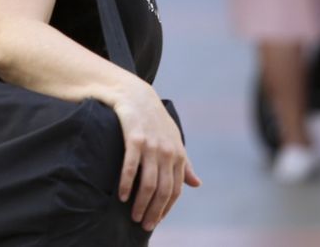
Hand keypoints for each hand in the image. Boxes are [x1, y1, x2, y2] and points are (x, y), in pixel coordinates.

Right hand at [111, 79, 199, 231]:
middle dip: (154, 211)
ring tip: (133, 216)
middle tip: (144, 225)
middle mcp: (167, 152)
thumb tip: (197, 184)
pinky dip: (127, 184)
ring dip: (141, 203)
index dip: (166, 208)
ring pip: (148, 183)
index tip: (156, 220)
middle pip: (163, 190)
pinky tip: (122, 196)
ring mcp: (151, 146)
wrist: (135, 94)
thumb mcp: (173, 140)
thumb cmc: (154, 119)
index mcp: (178, 154)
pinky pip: (131, 167)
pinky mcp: (134, 139)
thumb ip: (184, 163)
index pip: (175, 190)